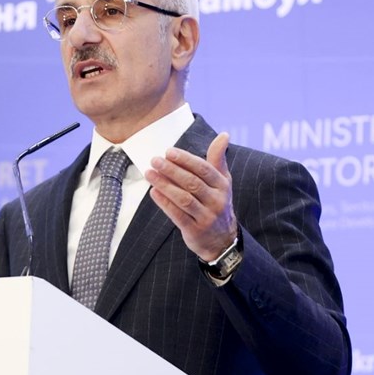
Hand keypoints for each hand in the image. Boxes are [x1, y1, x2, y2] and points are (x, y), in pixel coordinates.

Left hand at [145, 132, 237, 260]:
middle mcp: (217, 201)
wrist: (222, 240)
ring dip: (165, 185)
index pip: (203, 169)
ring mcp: (206, 217)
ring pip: (184, 199)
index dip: (185, 160)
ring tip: (149, 174)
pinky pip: (177, 215)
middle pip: (192, 183)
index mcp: (222, 186)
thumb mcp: (222, 182)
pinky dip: (164, 203)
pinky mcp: (195, 230)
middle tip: (155, 160)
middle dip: (172, 170)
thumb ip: (218, 159)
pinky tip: (153, 192)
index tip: (168, 151)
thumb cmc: (217, 203)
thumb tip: (223, 135)